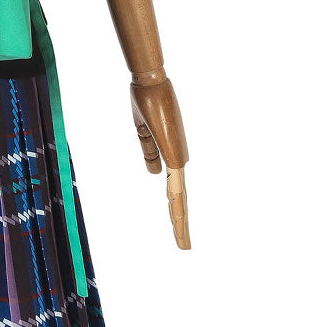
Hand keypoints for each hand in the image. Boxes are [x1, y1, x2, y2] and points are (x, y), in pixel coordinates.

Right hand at [130, 76, 189, 248]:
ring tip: (183, 242)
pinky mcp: (175, 155)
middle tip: (183, 243)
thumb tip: (153, 174)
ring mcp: (178, 158)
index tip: (177, 223)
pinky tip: (178, 220)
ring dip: (180, 220)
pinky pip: (175, 185)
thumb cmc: (146, 99)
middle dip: (180, 221)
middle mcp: (178, 158)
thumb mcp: (143, 130)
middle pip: (179, 196)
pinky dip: (176, 204)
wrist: (150, 83)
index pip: (174, 186)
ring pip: (179, 196)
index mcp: (170, 153)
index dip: (175, 205)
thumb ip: (148, 151)